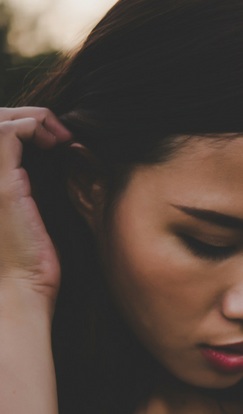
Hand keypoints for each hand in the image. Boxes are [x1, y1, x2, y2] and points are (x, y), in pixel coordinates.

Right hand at [0, 107, 71, 310]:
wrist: (22, 289)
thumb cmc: (28, 260)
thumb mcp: (29, 215)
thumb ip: (28, 185)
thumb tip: (57, 157)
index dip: (19, 124)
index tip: (54, 140)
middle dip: (24, 116)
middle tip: (58, 134)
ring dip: (31, 118)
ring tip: (57, 136)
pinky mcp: (1, 184)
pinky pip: (8, 132)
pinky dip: (33, 126)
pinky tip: (55, 143)